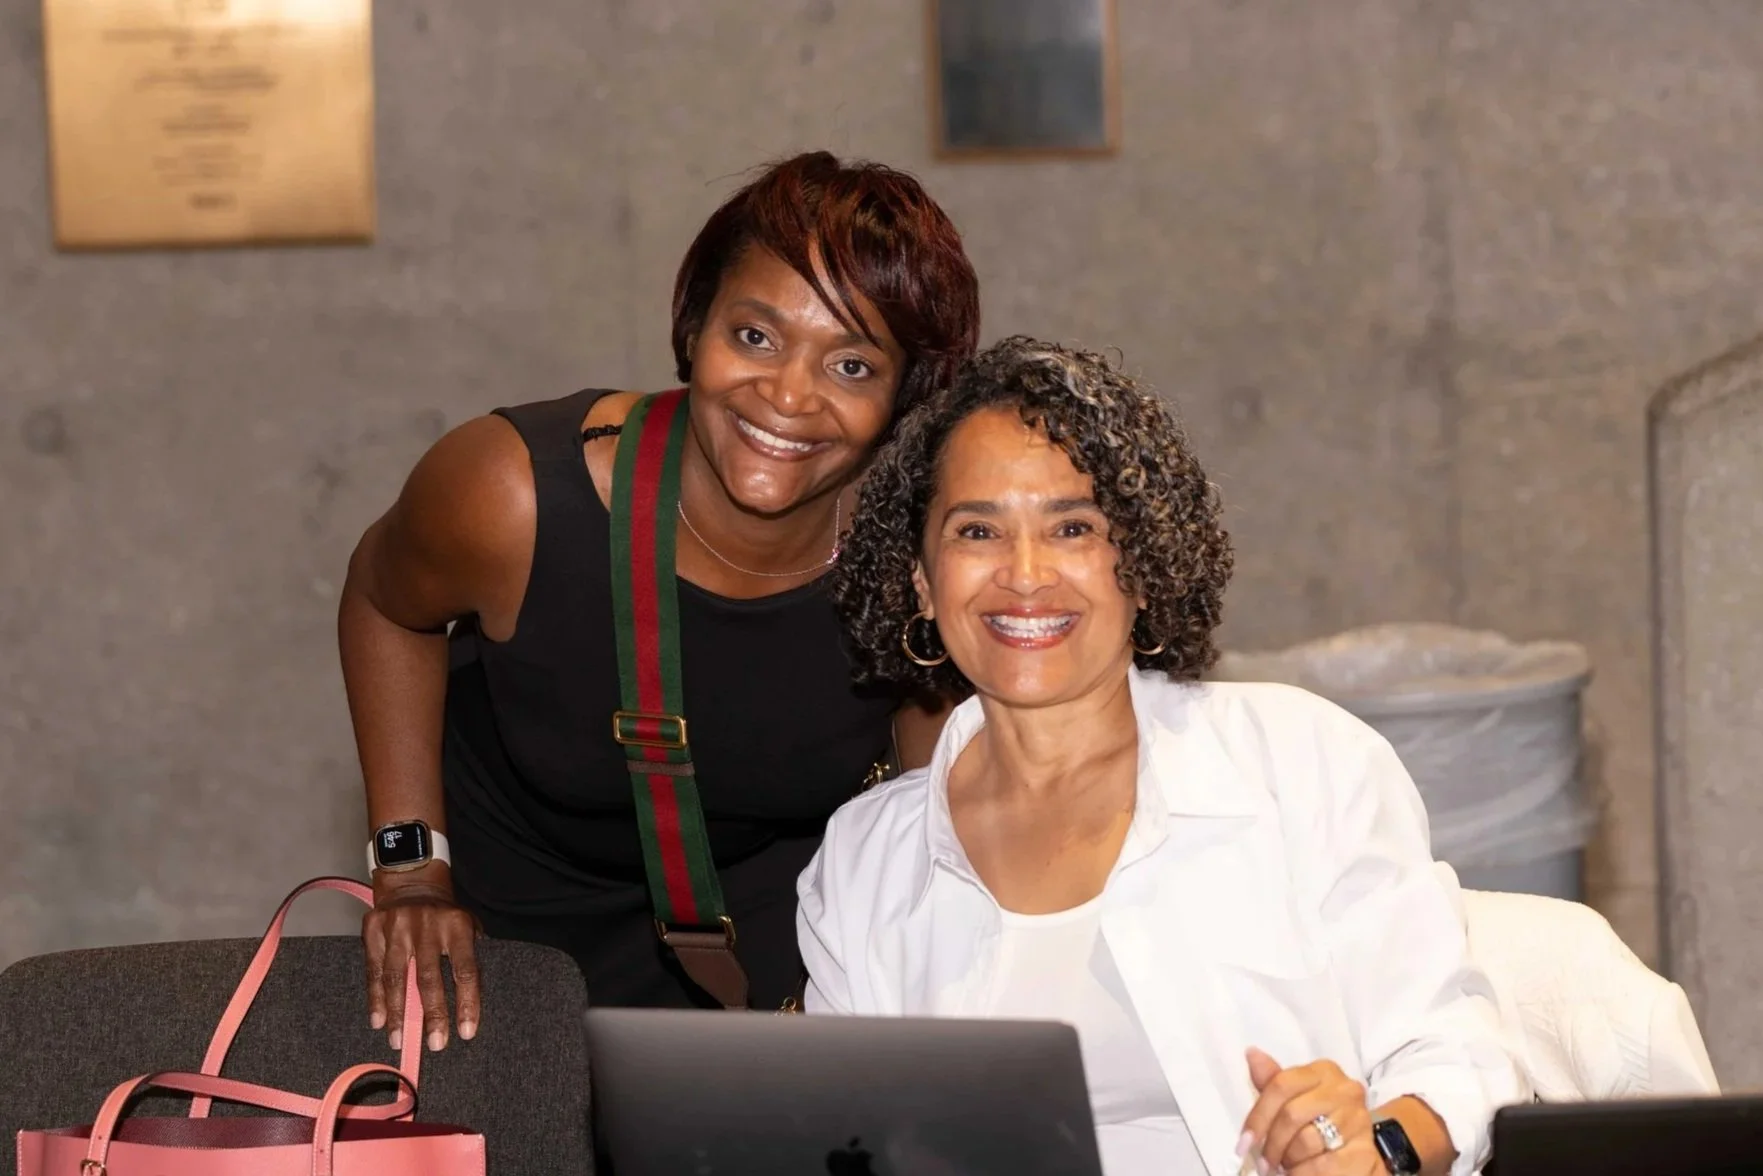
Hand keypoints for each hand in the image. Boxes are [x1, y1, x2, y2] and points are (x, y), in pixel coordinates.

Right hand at [361, 868, 482, 1051]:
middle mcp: (427, 924)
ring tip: (398, 1041)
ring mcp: (397, 926)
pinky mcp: (373, 928)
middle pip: (429, 977)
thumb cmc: (445, 916)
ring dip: (397, 1013)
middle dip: (432, 1014)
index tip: (467, 1032)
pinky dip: (375, 998)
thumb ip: (469, 957)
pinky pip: (373, 970)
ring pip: (396, 977)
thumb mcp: (466, 926)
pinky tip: (378, 1021)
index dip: (467, 1002)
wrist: (411, 882)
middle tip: (435, 1044)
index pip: (465, 969)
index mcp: (457, 925)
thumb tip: (473, 1004)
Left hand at [1238, 1047, 1381, 1175]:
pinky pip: (1322, 1166)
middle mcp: (1345, 1090)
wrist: (1359, 1149)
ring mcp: (1357, 1120)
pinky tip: (1297, 1174)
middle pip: (1291, 1114)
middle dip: (1271, 1143)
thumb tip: (1251, 1053)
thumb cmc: (1320, 1120)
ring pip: (1306, 1141)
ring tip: (1284, 1165)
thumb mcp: (1295, 1097)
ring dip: (1288, 1159)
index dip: (1258, 1116)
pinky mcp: (1364, 1151)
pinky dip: (1302, 1173)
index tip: (1245, 1141)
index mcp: (1324, 1071)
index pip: (1281, 1085)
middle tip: (1264, 1161)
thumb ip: (1273, 1080)